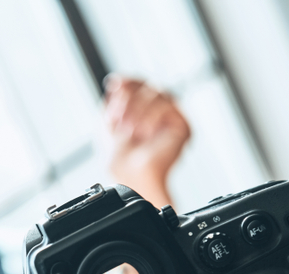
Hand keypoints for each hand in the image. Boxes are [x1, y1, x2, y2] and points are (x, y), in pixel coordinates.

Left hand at [104, 75, 190, 207]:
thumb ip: (113, 101)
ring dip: (138, 109)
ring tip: (129, 130)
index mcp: (143, 112)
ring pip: (157, 92)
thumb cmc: (119, 160)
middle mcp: (159, 113)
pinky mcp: (182, 126)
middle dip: (129, 99)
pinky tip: (144, 133)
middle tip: (117, 119)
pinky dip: (151, 116)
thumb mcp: (106, 124)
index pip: (140, 85)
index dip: (128, 81)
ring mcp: (172, 118)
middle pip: (148, 86)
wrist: (131, 177)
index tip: (113, 84)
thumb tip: (118, 82)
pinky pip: (167, 106)